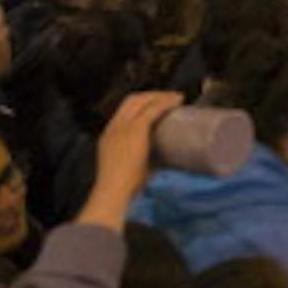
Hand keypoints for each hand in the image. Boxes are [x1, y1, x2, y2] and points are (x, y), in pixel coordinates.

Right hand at [80, 91, 184, 229]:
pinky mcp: (136, 128)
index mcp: (109, 136)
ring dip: (160, 96)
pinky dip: (166, 102)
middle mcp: (114, 127)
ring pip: (142, 100)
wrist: (113, 192)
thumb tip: (164, 160)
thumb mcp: (132, 168)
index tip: (156, 105)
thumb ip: (146, 160)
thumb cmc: (123, 188)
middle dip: (151, 96)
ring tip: (176, 98)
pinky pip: (153, 109)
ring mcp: (123, 126)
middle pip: (132, 100)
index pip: (124, 111)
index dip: (141, 104)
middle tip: (169, 98)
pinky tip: (178, 100)